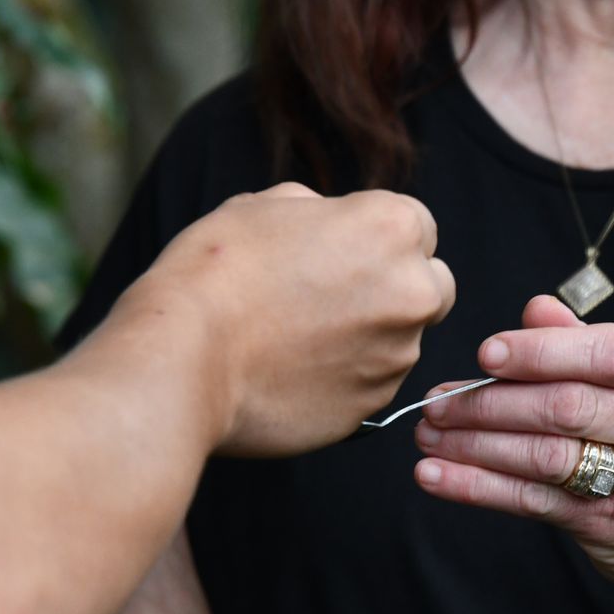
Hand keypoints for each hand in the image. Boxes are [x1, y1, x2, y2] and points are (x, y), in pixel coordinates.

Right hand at [127, 183, 456, 456]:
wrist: (182, 359)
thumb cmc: (215, 273)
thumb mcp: (263, 207)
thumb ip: (320, 212)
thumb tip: (332, 222)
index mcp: (392, 229)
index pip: (419, 228)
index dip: (379, 239)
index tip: (343, 253)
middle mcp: (412, 292)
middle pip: (431, 287)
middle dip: (398, 288)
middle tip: (334, 297)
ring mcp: (396, 356)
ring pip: (401, 341)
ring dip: (367, 338)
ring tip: (296, 339)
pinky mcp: (372, 407)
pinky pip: (370, 386)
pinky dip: (344, 380)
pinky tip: (291, 373)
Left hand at [412, 296, 613, 613]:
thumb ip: (587, 343)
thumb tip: (535, 310)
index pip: (607, 355)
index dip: (542, 353)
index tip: (487, 352)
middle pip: (567, 408)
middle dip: (492, 402)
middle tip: (439, 400)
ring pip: (544, 457)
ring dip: (475, 445)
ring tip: (429, 434)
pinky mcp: (607, 524)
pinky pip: (532, 501)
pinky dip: (478, 488)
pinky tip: (437, 476)